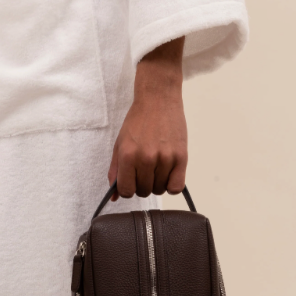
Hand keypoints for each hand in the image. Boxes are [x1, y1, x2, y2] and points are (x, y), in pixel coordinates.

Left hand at [108, 37, 186, 199]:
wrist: (158, 99)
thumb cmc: (138, 121)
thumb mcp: (120, 144)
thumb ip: (115, 171)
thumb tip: (115, 197)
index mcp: (127, 155)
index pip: (126, 191)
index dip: (128, 188)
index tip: (131, 181)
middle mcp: (146, 158)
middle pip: (144, 192)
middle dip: (142, 185)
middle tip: (145, 170)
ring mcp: (165, 158)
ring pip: (159, 190)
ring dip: (157, 183)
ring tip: (157, 167)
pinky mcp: (181, 157)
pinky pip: (176, 187)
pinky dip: (172, 185)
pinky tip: (169, 174)